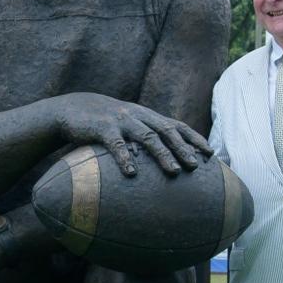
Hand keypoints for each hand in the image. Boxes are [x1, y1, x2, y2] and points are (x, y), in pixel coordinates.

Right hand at [56, 95, 209, 178]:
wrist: (72, 108)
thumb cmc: (104, 122)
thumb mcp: (127, 124)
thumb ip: (144, 135)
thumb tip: (165, 158)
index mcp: (146, 116)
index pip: (176, 125)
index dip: (194, 138)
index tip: (210, 153)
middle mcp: (138, 116)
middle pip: (166, 131)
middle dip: (183, 148)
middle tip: (195, 166)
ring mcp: (121, 120)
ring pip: (147, 137)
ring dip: (162, 154)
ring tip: (174, 171)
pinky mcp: (102, 128)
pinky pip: (116, 144)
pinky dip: (125, 158)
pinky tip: (131, 174)